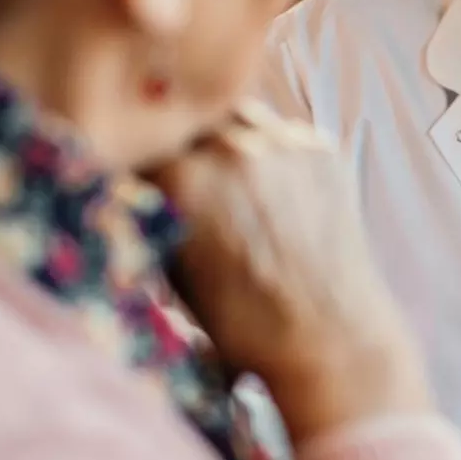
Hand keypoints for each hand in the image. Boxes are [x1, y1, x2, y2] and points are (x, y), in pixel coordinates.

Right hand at [151, 102, 427, 442]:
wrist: (330, 341)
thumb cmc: (241, 324)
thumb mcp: (171, 272)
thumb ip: (150, 215)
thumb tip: (130, 183)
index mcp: (180, 179)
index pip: (139, 142)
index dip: (137, 160)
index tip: (143, 178)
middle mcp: (231, 149)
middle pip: (188, 122)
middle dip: (183, 147)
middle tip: (192, 184)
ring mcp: (283, 144)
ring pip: (238, 117)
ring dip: (227, 140)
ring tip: (235, 186)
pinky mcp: (322, 150)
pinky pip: (283, 134)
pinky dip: (273, 154)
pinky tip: (276, 194)